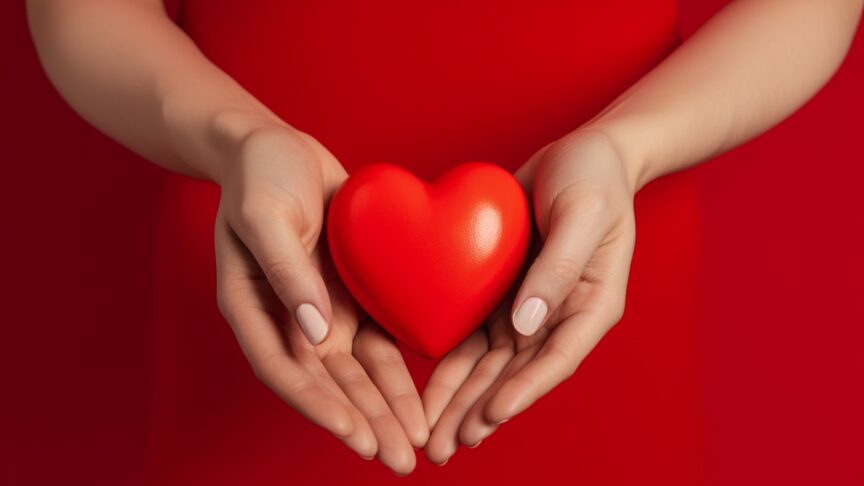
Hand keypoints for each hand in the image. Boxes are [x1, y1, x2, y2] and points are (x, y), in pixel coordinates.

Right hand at [214, 126, 427, 473]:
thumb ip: (285, 273)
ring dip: (387, 407)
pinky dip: (399, 369)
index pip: (286, 371)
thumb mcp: (263, 214)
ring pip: (359, 370)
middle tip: (400, 460)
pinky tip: (425, 394)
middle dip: (366, 423)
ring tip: (418, 442)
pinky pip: (379, 337)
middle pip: (329, 383)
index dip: (319, 406)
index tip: (355, 434)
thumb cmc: (260, 175)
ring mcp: (323, 310)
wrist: (280, 148)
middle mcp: (290, 320)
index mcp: (253, 308)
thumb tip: (314, 332)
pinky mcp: (352, 295)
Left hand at [423, 130, 636, 463]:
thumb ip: (558, 268)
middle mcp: (558, 316)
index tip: (491, 416)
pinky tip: (427, 390)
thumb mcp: (583, 213)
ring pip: (490, 365)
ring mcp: (528, 309)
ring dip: (460, 400)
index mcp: (590, 305)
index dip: (524, 391)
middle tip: (445, 447)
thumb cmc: (592, 178)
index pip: (556, 358)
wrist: (580, 155)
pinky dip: (452, 364)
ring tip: (430, 435)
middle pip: (516, 374)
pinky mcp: (503, 294)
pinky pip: (473, 335)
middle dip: (479, 412)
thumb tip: (526, 324)